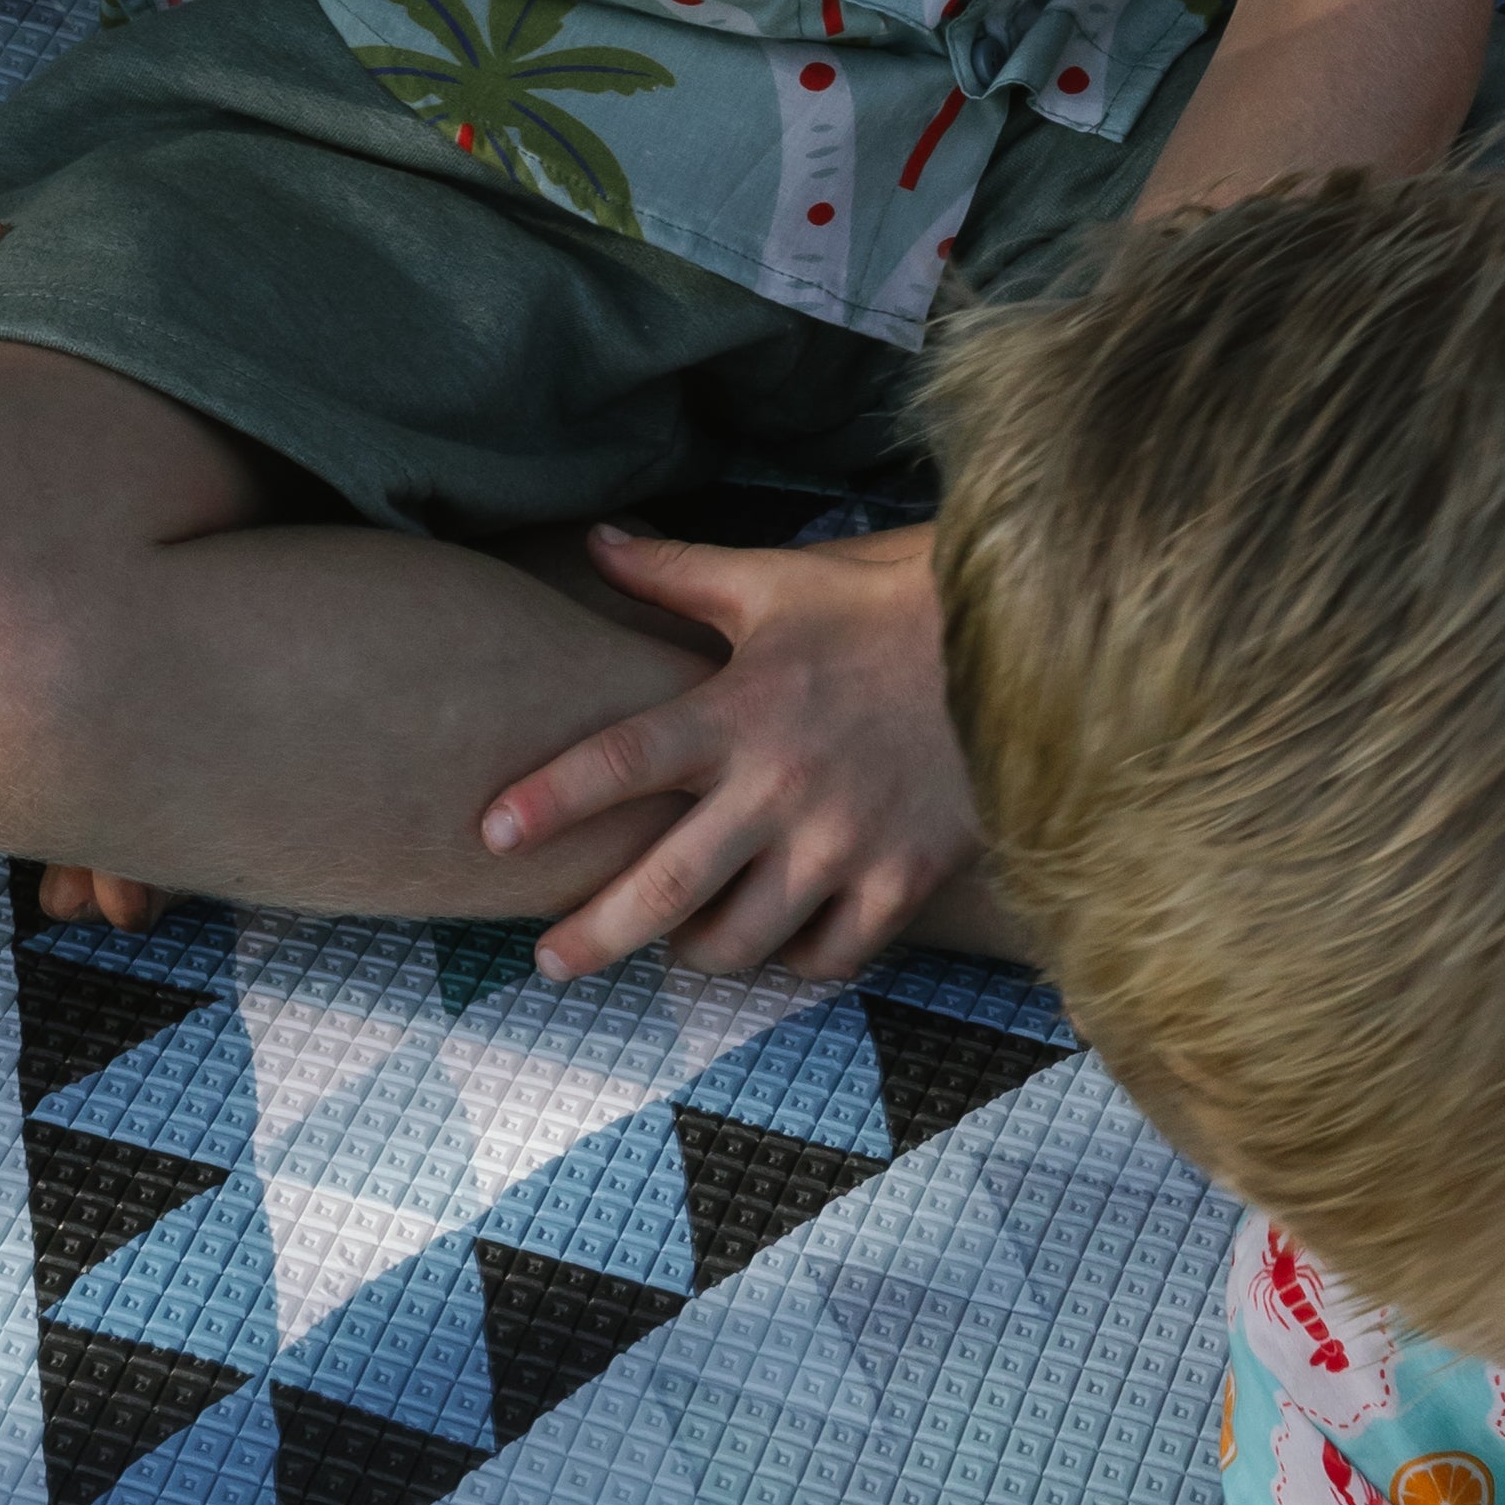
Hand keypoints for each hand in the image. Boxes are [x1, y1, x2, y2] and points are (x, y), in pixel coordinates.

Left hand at [479, 520, 985, 984]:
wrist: (1016, 642)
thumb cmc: (880, 605)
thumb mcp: (774, 580)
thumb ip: (677, 572)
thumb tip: (596, 540)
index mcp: (739, 709)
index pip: (621, 758)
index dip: (551, 797)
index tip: (489, 832)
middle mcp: (781, 785)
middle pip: (667, 884)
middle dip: (596, 935)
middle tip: (547, 963)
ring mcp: (843, 842)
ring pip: (744, 938)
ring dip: (695, 955)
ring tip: (672, 951)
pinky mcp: (903, 878)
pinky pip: (830, 956)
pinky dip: (794, 964)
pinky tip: (777, 950)